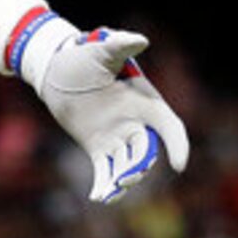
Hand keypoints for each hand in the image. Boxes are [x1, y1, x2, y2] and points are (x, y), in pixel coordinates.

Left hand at [21, 25, 191, 203]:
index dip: (177, 145)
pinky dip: (105, 185)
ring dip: (122, 180)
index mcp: (144, 102)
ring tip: (108, 193)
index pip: (169, 127)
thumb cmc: (83, 56)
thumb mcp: (102, 50)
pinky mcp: (98, 147)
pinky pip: (106, 170)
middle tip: (126, 177)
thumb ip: (120, 46)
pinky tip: (98, 198)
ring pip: (128, 165)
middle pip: (146, 151)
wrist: (58, 69)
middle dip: (140, 166)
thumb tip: (139, 40)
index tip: (179, 165)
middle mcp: (135, 123)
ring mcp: (117, 137)